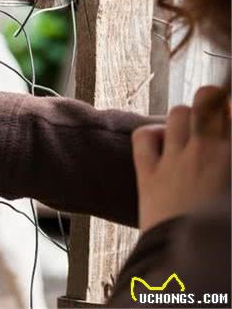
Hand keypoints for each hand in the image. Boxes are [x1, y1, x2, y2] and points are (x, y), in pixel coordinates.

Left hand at [132, 86, 230, 231]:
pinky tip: (161, 146)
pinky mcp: (148, 174)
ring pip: (179, 113)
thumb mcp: (227, 198)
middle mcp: (209, 153)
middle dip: (213, 99)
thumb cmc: (219, 233)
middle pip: (209, 100)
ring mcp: (177, 161)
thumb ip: (225, 162)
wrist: (190, 266)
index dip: (230, 112)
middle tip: (214, 115)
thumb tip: (222, 150)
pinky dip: (151, 135)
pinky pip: (144, 137)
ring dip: (184, 117)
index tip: (229, 120)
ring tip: (188, 133)